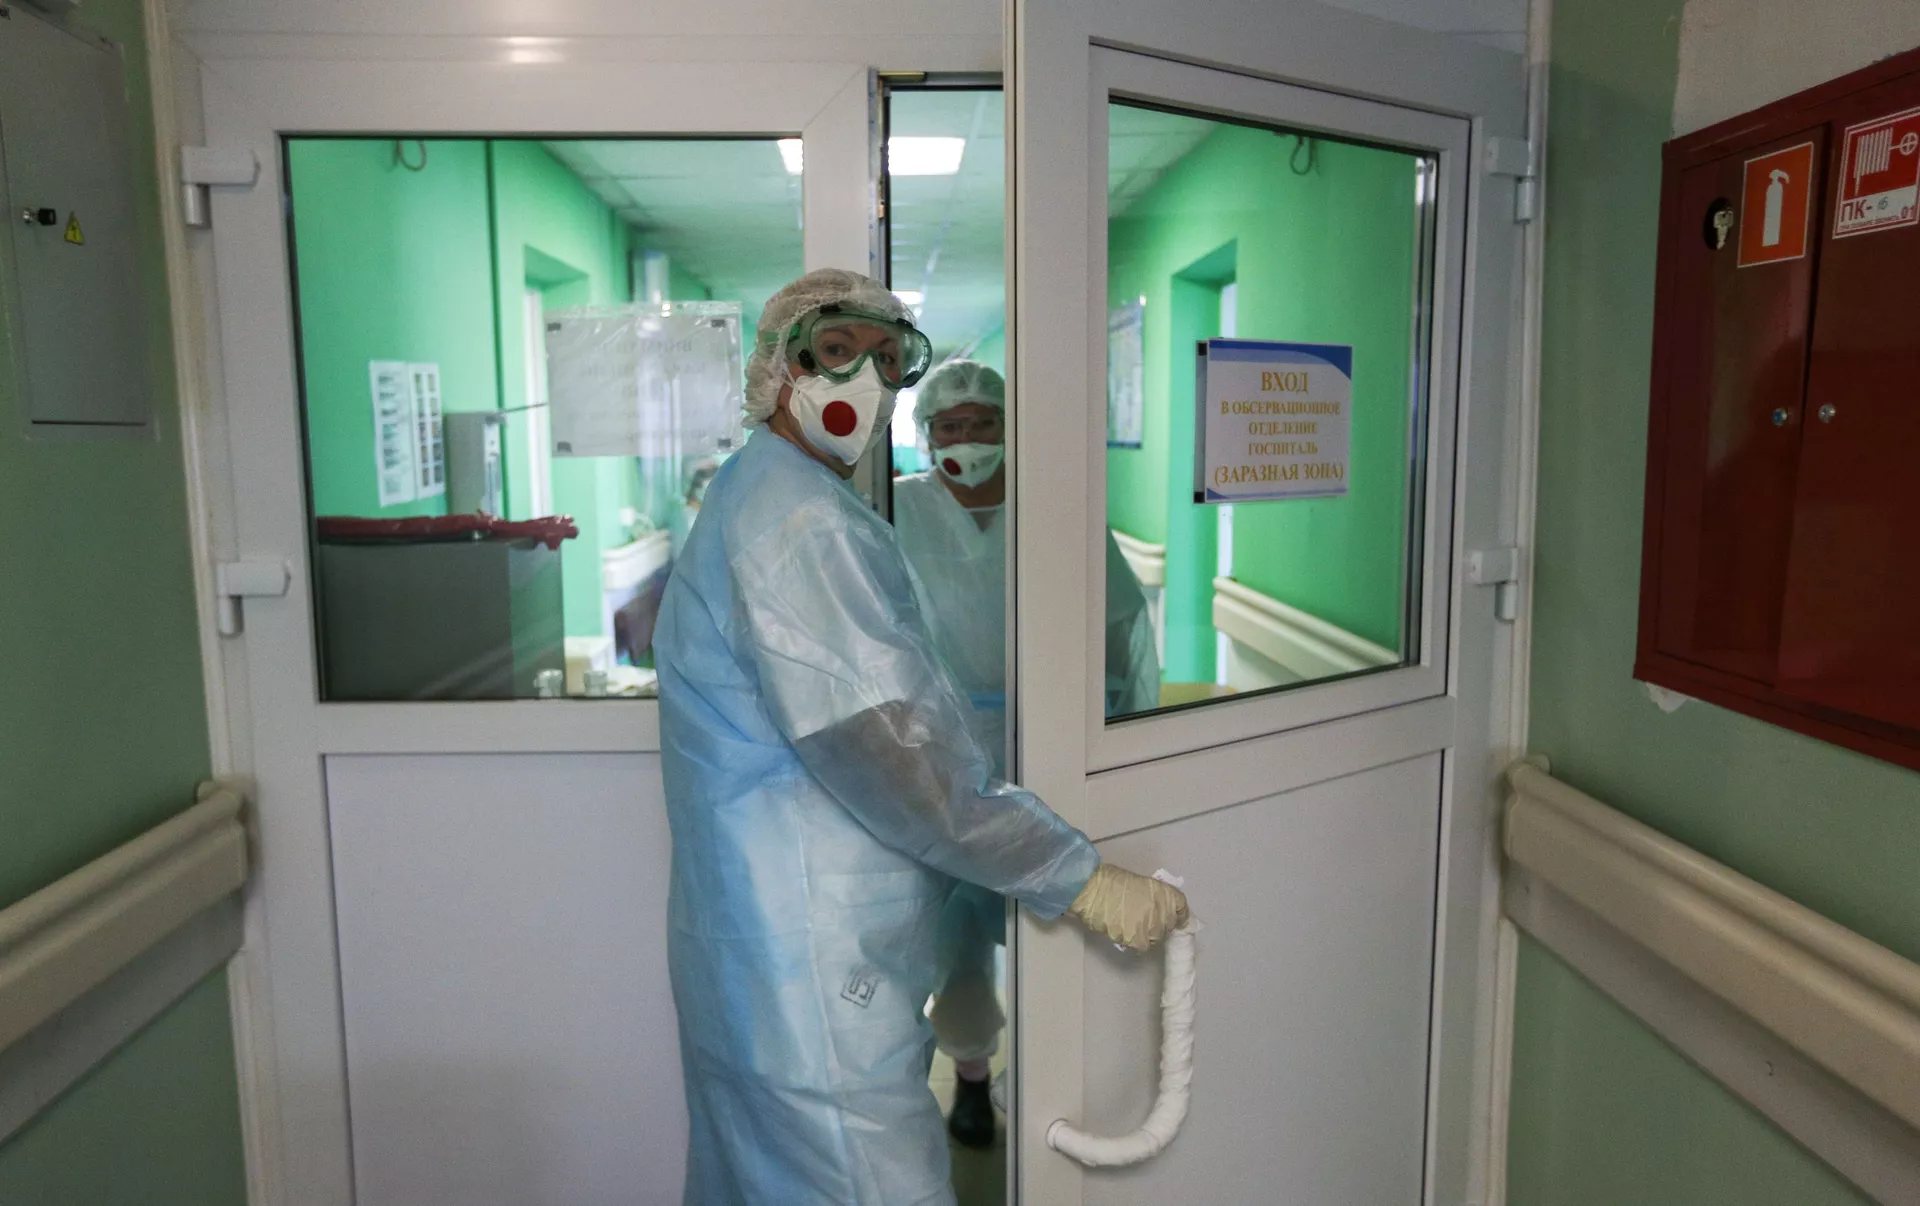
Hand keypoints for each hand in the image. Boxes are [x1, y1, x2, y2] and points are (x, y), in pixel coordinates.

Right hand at [1067, 863, 1189, 950]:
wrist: (1092, 890)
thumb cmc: (1112, 880)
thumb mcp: (1141, 883)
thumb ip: (1155, 897)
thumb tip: (1158, 908)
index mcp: (1166, 893)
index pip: (1182, 910)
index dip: (1179, 916)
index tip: (1175, 919)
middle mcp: (1164, 911)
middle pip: (1169, 926)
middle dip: (1159, 924)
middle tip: (1144, 919)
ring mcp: (1152, 927)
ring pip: (1156, 938)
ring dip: (1147, 934)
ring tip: (1132, 925)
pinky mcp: (1138, 940)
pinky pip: (1142, 945)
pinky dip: (1135, 941)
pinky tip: (1125, 931)